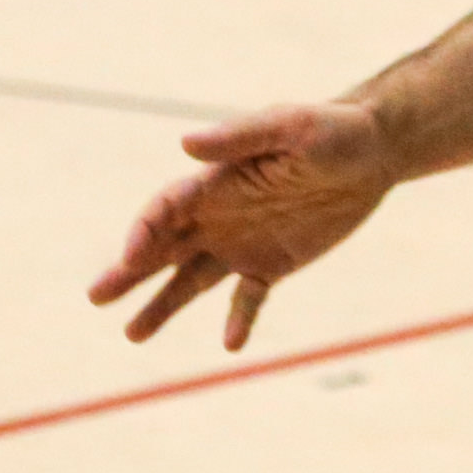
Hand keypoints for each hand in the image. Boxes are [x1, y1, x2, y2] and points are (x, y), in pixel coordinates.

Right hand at [87, 102, 395, 349]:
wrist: (376, 151)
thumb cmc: (333, 129)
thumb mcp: (291, 127)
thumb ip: (242, 137)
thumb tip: (186, 143)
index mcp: (215, 182)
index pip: (165, 210)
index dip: (144, 231)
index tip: (130, 257)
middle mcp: (218, 216)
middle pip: (163, 249)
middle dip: (129, 272)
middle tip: (96, 296)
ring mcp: (242, 242)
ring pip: (191, 280)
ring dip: (162, 305)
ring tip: (132, 334)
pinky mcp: (274, 262)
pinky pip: (249, 297)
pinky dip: (239, 319)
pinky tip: (231, 345)